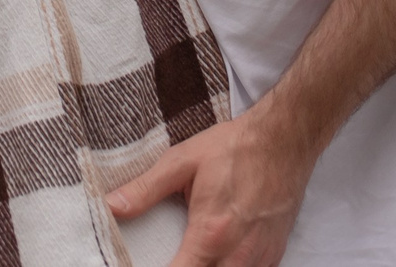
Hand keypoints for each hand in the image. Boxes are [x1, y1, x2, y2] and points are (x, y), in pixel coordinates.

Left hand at [106, 115, 313, 266]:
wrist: (284, 140)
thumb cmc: (234, 148)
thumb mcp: (182, 162)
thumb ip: (145, 190)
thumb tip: (111, 207)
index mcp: (210, 234)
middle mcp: (237, 255)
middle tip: (171, 257)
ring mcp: (259, 259)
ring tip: (191, 257)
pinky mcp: (273, 256)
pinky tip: (216, 257)